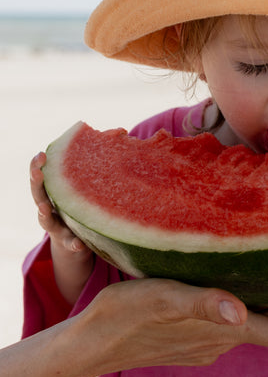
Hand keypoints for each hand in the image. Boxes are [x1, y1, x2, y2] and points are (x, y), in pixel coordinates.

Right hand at [30, 152, 93, 303]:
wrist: (77, 242)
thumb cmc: (84, 204)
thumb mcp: (87, 186)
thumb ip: (100, 161)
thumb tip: (122, 131)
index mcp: (55, 192)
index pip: (42, 175)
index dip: (38, 165)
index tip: (41, 154)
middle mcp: (50, 208)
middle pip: (38, 194)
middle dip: (36, 182)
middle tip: (38, 172)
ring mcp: (56, 227)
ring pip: (46, 221)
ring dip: (44, 214)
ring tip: (45, 208)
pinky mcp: (67, 243)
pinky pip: (70, 244)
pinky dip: (73, 245)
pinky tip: (79, 245)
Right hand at [77, 279, 267, 370]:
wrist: (90, 342)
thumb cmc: (123, 317)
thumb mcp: (160, 300)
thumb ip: (200, 305)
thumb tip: (238, 314)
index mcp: (227, 330)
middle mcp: (227, 336)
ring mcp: (212, 336)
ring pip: (266, 317)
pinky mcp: (197, 329)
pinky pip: (242, 312)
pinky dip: (263, 295)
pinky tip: (256, 271)